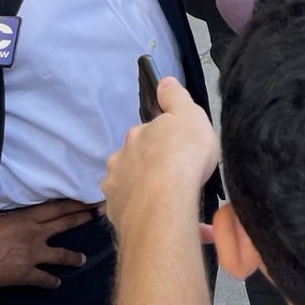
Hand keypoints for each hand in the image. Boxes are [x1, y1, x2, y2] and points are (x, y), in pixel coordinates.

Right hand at [0, 200, 96, 289]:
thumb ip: (14, 216)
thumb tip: (19, 215)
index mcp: (28, 217)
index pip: (59, 207)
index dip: (78, 203)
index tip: (93, 199)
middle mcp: (35, 233)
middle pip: (65, 223)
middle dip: (84, 218)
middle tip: (100, 214)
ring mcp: (32, 254)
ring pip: (60, 254)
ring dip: (73, 256)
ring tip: (83, 259)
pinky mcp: (23, 274)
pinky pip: (43, 278)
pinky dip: (50, 281)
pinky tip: (56, 284)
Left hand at [103, 77, 218, 238]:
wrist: (165, 203)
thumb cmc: (182, 154)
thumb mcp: (188, 114)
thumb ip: (175, 97)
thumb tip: (163, 81)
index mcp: (136, 137)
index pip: (146, 134)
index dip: (162, 142)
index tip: (177, 150)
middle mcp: (120, 161)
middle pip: (134, 162)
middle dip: (150, 167)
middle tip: (175, 177)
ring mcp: (116, 191)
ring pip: (131, 189)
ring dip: (147, 192)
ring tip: (173, 203)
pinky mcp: (119, 219)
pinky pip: (137, 215)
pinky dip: (153, 216)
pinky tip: (175, 222)